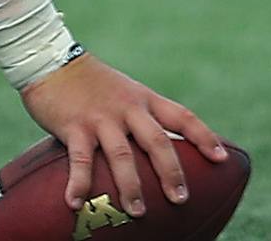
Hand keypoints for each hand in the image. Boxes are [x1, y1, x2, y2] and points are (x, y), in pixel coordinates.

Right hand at [19, 53, 223, 216]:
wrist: (49, 58)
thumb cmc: (88, 82)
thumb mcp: (122, 92)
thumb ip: (139, 117)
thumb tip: (158, 154)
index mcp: (142, 99)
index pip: (182, 116)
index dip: (204, 137)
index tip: (222, 159)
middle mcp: (126, 108)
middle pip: (157, 141)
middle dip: (171, 172)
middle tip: (180, 199)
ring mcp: (100, 117)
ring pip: (122, 155)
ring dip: (131, 187)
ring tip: (138, 212)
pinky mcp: (74, 125)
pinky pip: (80, 159)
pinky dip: (80, 183)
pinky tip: (76, 202)